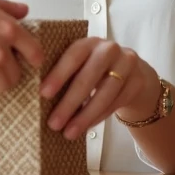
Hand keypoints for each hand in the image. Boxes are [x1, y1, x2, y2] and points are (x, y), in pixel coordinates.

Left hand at [39, 38, 159, 140]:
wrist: (133, 73)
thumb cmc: (96, 70)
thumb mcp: (82, 64)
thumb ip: (65, 72)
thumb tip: (36, 96)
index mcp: (89, 42)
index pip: (73, 55)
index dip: (58, 74)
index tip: (43, 94)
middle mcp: (110, 49)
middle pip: (89, 77)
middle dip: (70, 102)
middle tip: (54, 123)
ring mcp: (127, 64)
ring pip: (105, 93)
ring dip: (85, 116)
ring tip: (69, 133)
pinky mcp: (138, 81)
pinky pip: (116, 103)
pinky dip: (99, 117)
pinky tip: (86, 127)